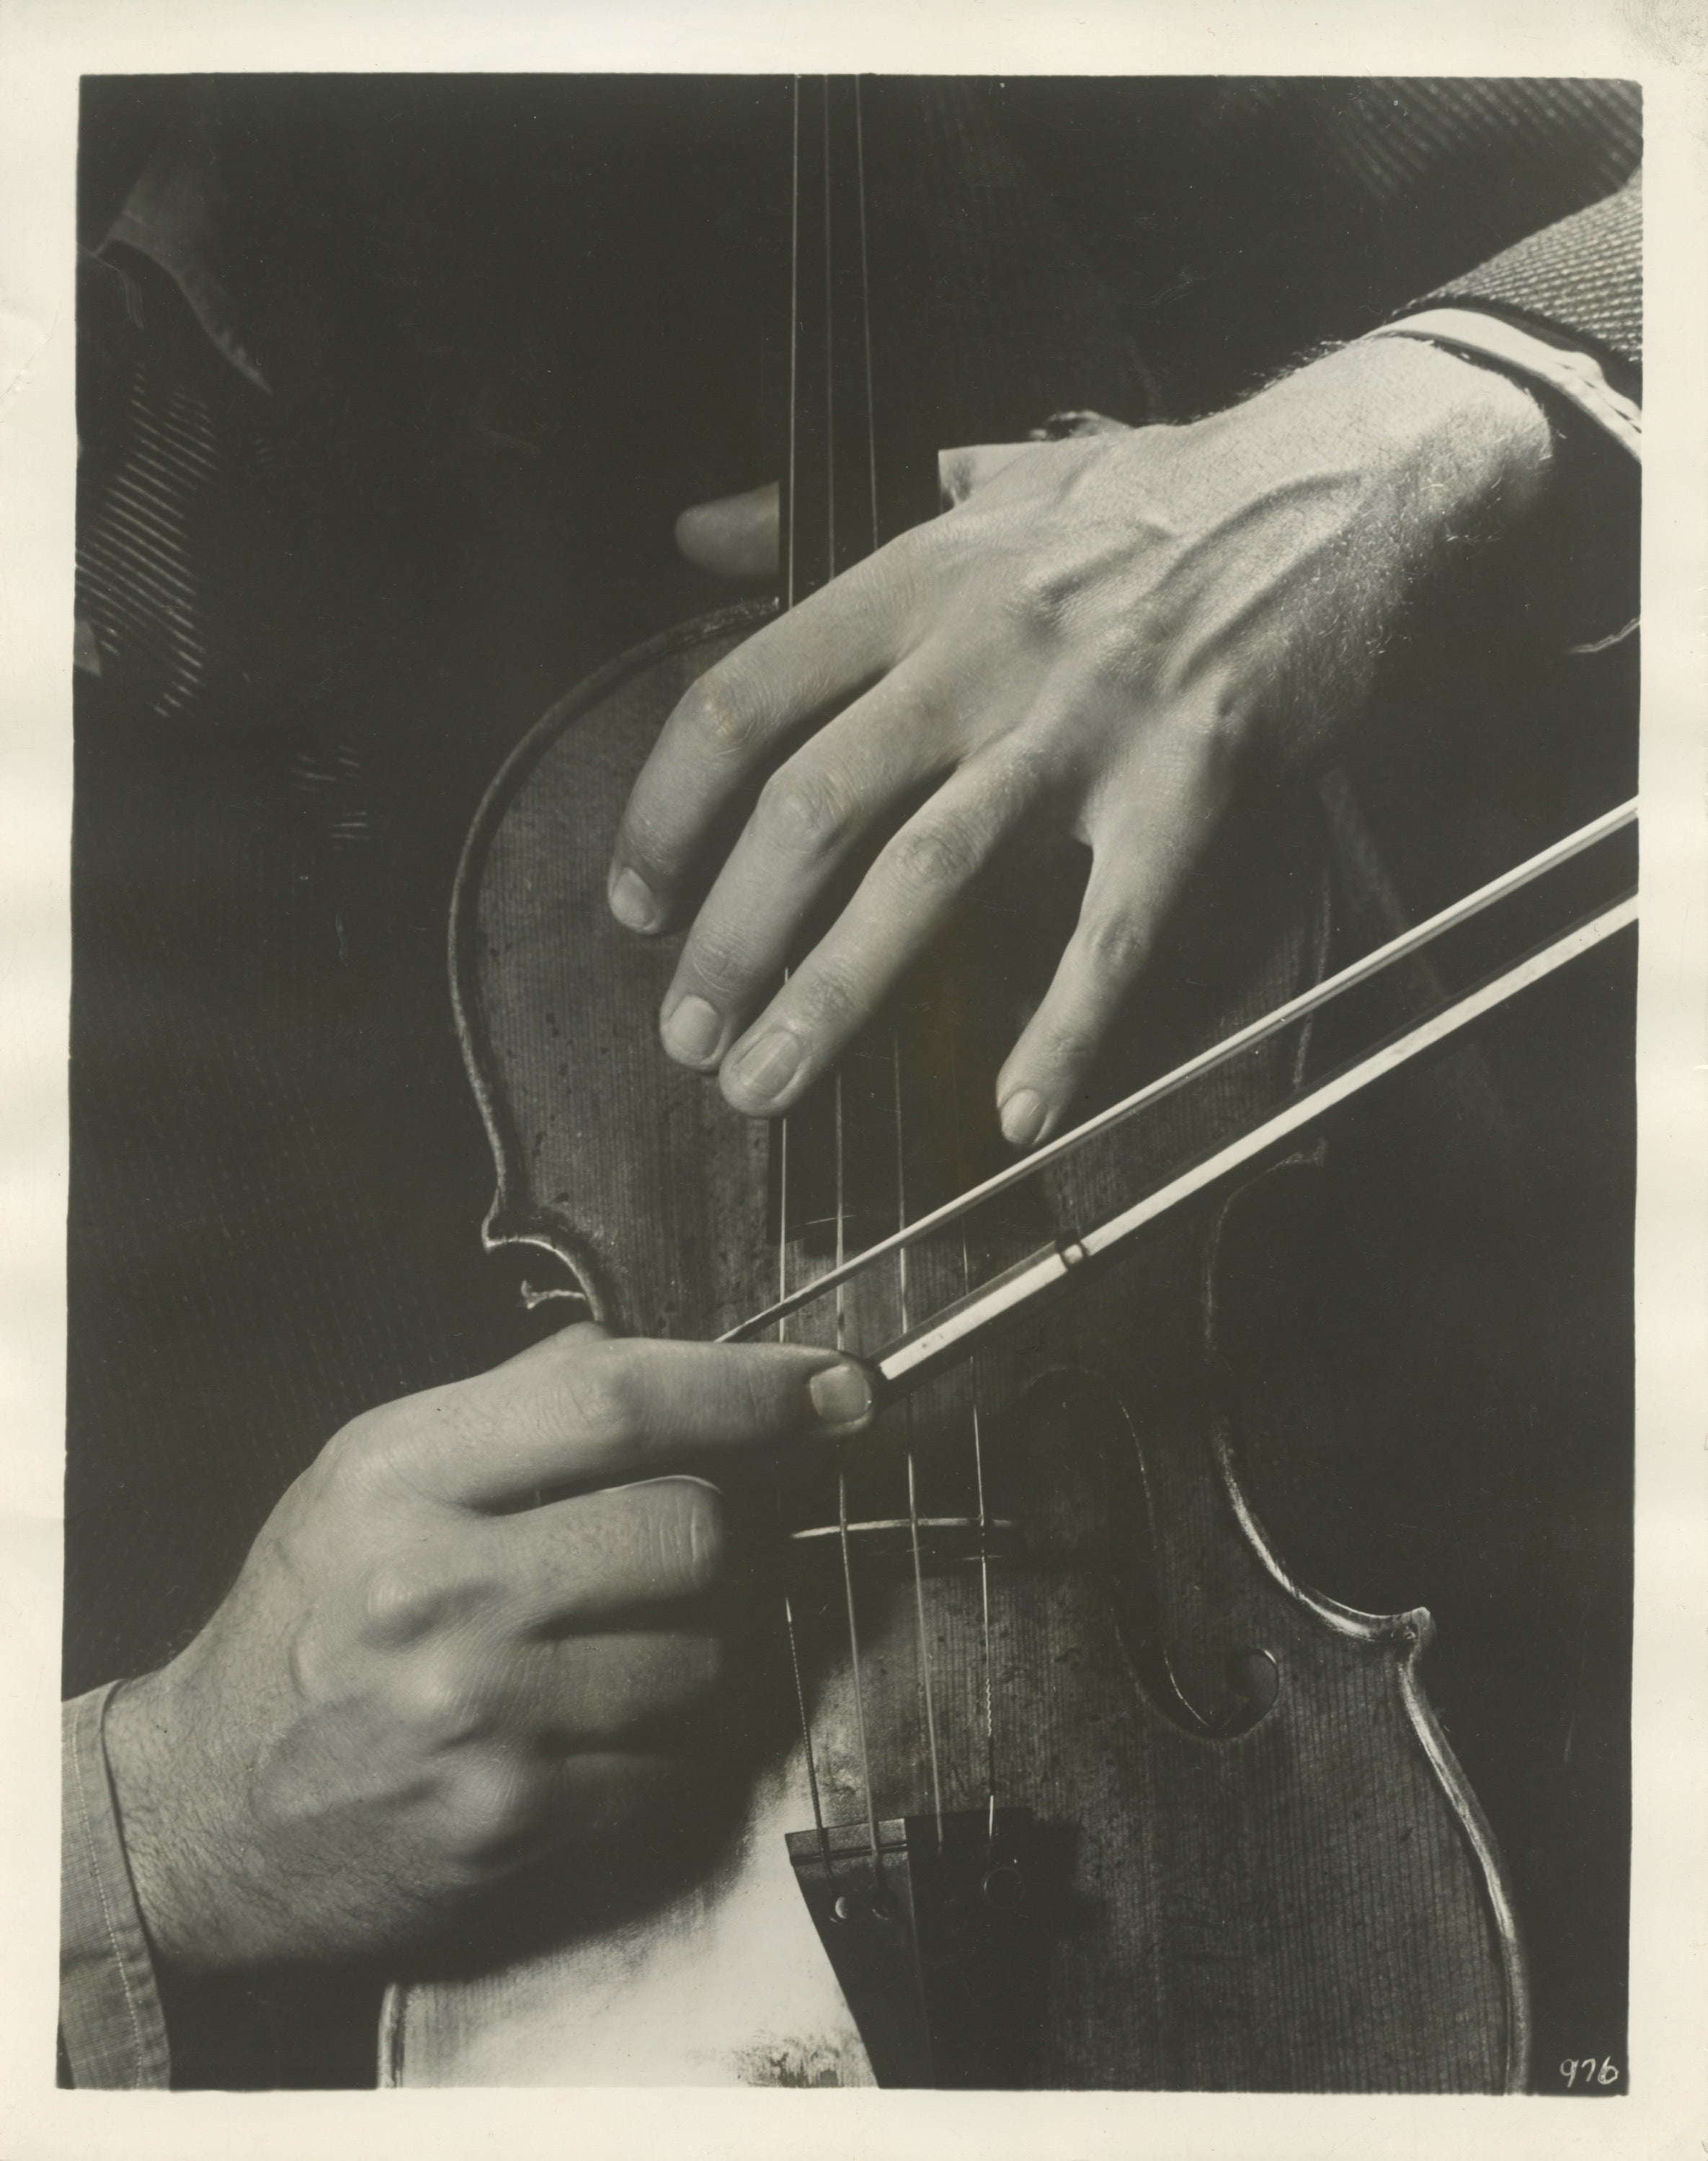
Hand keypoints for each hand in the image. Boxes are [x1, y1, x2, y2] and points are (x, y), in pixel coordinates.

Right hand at [102, 1325, 873, 1970]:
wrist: (205, 1813)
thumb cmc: (307, 1625)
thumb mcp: (369, 1477)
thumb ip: (512, 1407)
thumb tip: (660, 1357)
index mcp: (402, 1476)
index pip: (619, 1404)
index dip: (754, 1391)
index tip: (840, 1390)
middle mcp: (438, 1590)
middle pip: (693, 1529)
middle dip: (726, 1533)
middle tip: (694, 1546)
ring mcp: (479, 1715)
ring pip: (708, 1652)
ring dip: (702, 1642)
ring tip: (621, 1644)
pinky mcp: (513, 1821)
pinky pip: (679, 1760)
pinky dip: (670, 1740)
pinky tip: (601, 1726)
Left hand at [611, 337, 1553, 1146]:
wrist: (1343, 485)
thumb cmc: (1152, 494)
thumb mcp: (977, 481)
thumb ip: (824, 519)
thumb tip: (696, 532)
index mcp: (916, 580)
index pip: (741, 701)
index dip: (665, 813)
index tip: (634, 903)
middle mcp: (981, 650)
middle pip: (812, 807)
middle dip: (729, 938)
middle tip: (684, 1039)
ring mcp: (1087, 721)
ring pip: (927, 875)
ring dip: (832, 997)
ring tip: (764, 1086)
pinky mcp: (1192, 782)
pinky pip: (1112, 930)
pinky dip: (1064, 1030)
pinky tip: (1015, 1116)